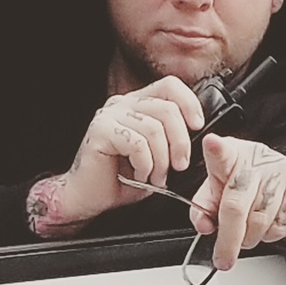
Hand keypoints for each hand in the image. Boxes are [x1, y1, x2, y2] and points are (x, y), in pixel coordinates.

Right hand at [27, 76, 203, 236]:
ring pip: (155, 129)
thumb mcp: (156, 156)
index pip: (170, 86)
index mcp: (137, 104)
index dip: (189, 103)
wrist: (88, 198)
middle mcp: (123, 104)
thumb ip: (171, 139)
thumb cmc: (120, 180)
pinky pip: (137, 143)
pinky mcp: (101, 130)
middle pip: (167, 109)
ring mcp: (110, 115)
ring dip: (162, 160)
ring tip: (156, 177)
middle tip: (179, 166)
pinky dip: (145, 164)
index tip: (198, 127)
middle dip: (181, 142)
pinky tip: (140, 175)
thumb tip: (197, 133)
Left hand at [190, 134, 285, 269]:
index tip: (212, 143)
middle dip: (228, 240)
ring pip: (258, 224)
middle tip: (222, 259)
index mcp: (231, 156)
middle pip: (236, 206)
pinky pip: (278, 229)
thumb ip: (204, 205)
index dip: (216, 149)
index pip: (221, 152)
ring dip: (248, 238)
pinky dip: (268, 236)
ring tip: (246, 230)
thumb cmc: (248, 183)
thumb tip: (203, 225)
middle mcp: (256, 163)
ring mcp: (280, 176)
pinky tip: (266, 223)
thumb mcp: (220, 186)